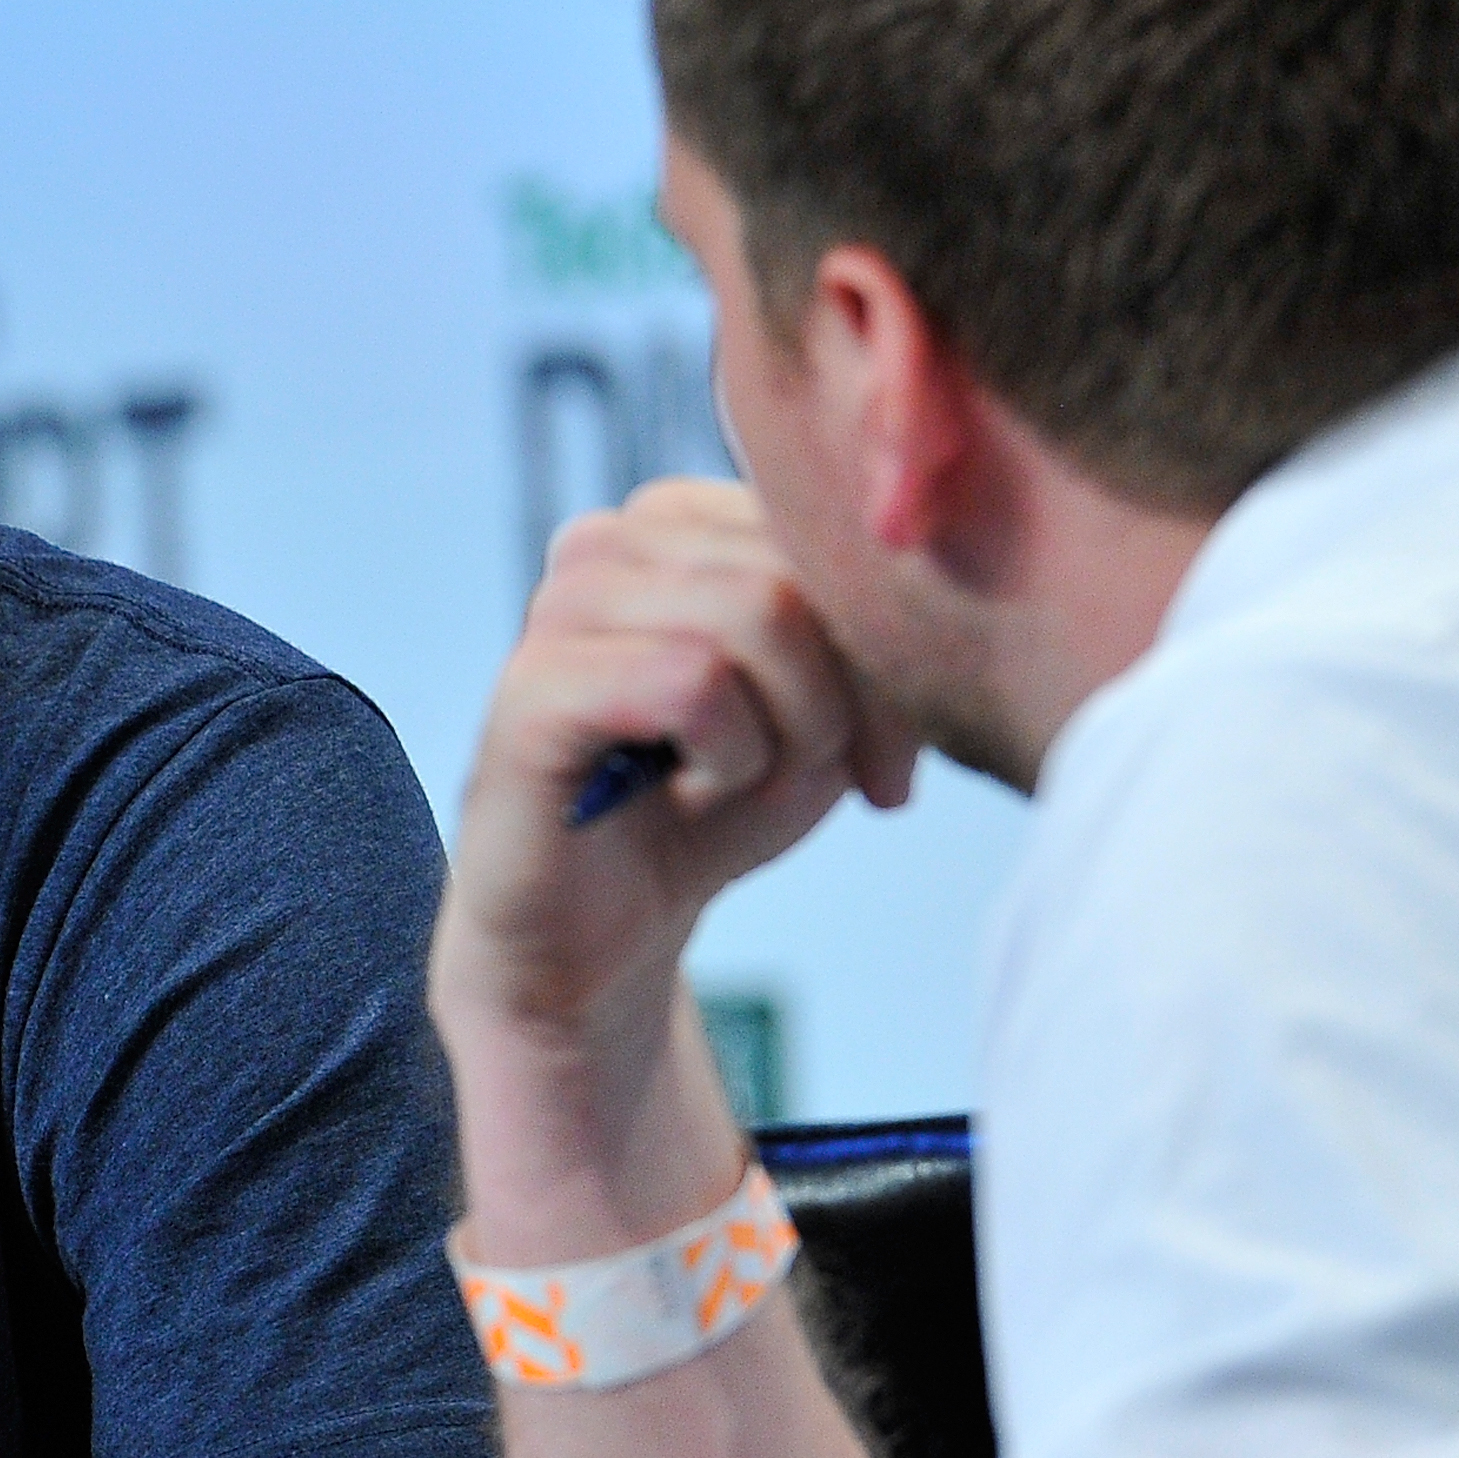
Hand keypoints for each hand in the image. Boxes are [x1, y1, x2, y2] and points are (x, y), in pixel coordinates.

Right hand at [429, 484, 915, 1233]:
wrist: (601, 937)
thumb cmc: (711, 813)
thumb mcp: (830, 715)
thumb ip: (872, 640)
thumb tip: (925, 603)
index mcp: (678, 521)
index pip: (828, 531)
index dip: (886, 649)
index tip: (883, 760)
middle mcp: (609, 541)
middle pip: (799, 572)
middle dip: (842, 702)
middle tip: (809, 782)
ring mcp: (561, 607)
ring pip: (756, 611)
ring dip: (786, 731)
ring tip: (737, 782)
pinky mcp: (533, 686)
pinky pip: (692, 681)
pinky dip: (728, 755)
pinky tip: (686, 791)